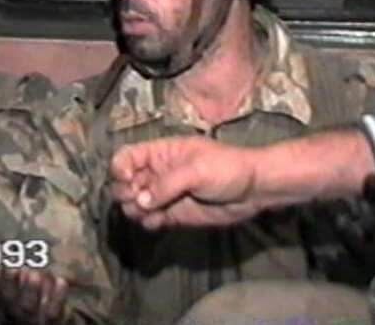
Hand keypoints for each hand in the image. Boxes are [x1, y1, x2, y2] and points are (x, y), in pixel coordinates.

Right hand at [0, 221, 68, 323]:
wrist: (45, 308)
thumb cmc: (18, 280)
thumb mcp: (1, 261)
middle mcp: (10, 305)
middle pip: (6, 298)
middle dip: (7, 284)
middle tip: (12, 268)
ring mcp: (30, 313)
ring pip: (27, 306)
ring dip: (29, 291)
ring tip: (34, 274)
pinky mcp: (51, 316)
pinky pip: (53, 311)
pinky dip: (56, 298)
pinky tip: (60, 281)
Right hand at [109, 136, 260, 229]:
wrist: (253, 191)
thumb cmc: (227, 168)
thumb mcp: (196, 170)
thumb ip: (166, 184)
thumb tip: (140, 200)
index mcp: (159, 153)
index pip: (126, 156)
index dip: (120, 168)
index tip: (129, 180)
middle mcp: (157, 173)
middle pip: (124, 182)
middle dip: (125, 192)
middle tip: (141, 199)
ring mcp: (163, 195)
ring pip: (133, 203)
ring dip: (135, 210)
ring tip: (151, 212)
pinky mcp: (172, 214)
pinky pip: (149, 219)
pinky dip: (148, 222)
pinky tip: (160, 221)